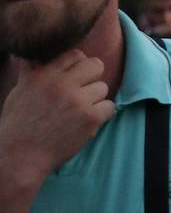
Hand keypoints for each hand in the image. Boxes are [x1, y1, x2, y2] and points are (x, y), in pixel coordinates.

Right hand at [0, 49, 115, 183]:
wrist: (19, 158)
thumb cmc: (17, 126)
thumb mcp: (19, 92)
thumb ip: (30, 71)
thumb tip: (28, 55)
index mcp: (44, 75)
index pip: (75, 55)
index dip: (77, 66)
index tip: (74, 77)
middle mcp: (62, 85)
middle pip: (96, 65)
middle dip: (92, 77)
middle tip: (83, 91)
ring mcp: (78, 101)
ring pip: (104, 87)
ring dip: (95, 99)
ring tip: (79, 111)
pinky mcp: (90, 118)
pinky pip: (110, 107)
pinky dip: (102, 115)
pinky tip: (87, 122)